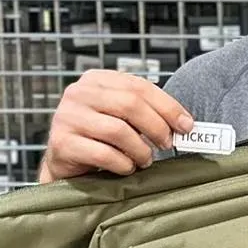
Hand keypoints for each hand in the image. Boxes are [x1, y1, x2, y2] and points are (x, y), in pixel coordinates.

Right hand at [39, 69, 192, 180]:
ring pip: (117, 130)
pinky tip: (127, 167)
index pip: (139, 86)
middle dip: (157, 127)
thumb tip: (185, 124)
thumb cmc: (99, 138)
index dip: (167, 106)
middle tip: (167, 144)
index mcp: (96, 80)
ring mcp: (66, 117)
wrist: (66, 163)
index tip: (186, 125)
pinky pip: (102, 154)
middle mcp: (78, 93)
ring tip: (145, 159)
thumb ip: (148, 113)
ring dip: (140, 149)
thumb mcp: (123, 117)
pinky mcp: (61, 143)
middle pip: (129, 105)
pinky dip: (122, 164)